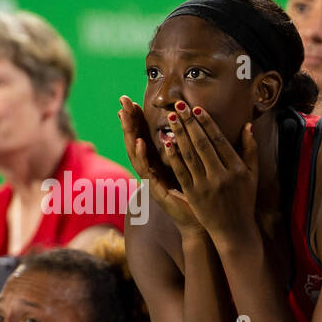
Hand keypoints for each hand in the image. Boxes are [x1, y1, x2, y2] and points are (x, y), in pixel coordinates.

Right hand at [118, 96, 202, 234]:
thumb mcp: (192, 166)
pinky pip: (147, 171)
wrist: (199, 223)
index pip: (144, 135)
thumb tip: (191, 125)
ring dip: (130, 134)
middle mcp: (152, 170)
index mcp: (159, 162)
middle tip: (122, 100)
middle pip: (135, 140)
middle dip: (129, 120)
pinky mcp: (156, 191)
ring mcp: (151, 180)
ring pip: (136, 153)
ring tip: (125, 116)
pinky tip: (140, 142)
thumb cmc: (198, 195)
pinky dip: (142, 156)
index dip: (137, 118)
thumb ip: (189, 147)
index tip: (132, 99)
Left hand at [159, 102, 259, 247]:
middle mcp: (221, 176)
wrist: (233, 230)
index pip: (218, 140)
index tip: (196, 109)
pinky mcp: (193, 195)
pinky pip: (181, 172)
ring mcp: (205, 186)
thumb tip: (247, 124)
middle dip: (189, 123)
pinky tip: (167, 142)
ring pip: (189, 155)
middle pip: (202, 144)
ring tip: (171, 118)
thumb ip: (250, 148)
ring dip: (179, 135)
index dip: (206, 123)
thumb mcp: (252, 175)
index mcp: (236, 168)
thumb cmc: (244, 200)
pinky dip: (174, 156)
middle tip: (179, 106)